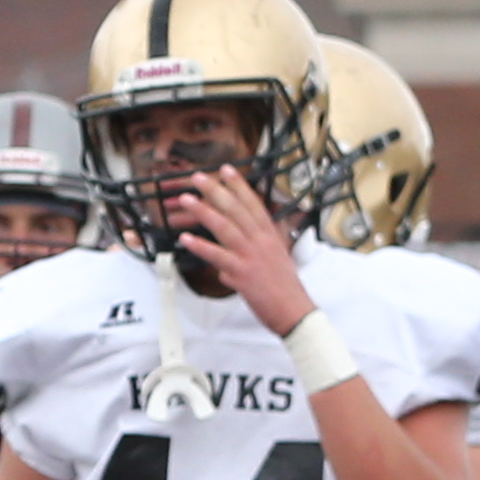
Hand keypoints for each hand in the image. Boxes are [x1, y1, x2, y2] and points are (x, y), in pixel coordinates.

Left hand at [174, 163, 308, 330]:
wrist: (293, 309)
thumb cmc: (284, 286)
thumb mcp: (277, 256)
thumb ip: (259, 245)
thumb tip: (239, 246)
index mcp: (270, 234)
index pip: (252, 203)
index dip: (238, 185)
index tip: (225, 169)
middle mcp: (261, 240)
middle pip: (236, 209)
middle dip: (216, 190)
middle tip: (198, 177)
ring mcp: (251, 255)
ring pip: (225, 227)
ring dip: (204, 211)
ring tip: (186, 200)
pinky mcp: (242, 273)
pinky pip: (217, 256)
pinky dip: (200, 246)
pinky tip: (185, 238)